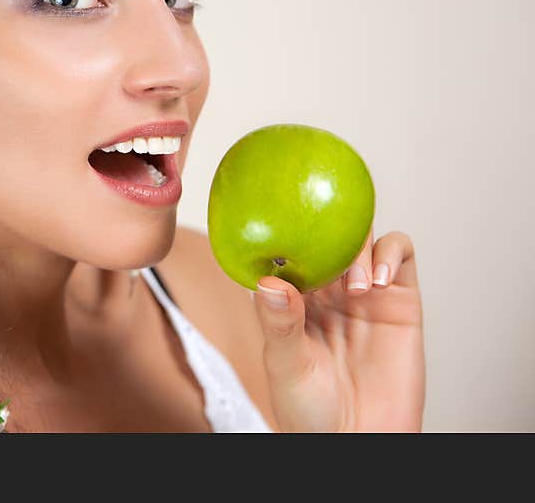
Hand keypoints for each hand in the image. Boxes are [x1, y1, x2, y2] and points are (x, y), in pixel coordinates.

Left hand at [252, 229, 423, 431]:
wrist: (357, 442)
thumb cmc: (310, 411)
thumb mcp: (284, 365)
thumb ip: (278, 324)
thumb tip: (269, 283)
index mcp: (293, 297)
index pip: (289, 245)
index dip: (286, 232)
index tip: (282, 228)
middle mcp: (328, 288)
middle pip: (328, 233)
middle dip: (326, 232)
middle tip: (327, 256)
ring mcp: (365, 290)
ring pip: (363, 236)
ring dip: (359, 246)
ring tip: (359, 286)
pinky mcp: (400, 299)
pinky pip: (400, 254)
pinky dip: (391, 253)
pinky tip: (379, 280)